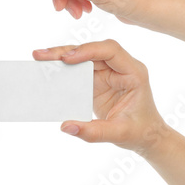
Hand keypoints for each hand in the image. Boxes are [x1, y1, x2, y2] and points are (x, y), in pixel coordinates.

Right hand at [33, 40, 165, 152]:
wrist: (146, 135)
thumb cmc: (139, 132)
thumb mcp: (119, 134)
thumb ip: (93, 132)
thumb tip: (65, 126)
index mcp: (133, 72)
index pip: (110, 50)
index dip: (88, 50)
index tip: (67, 59)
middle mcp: (119, 65)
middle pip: (90, 49)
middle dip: (65, 51)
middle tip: (42, 55)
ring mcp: (107, 69)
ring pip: (81, 55)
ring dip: (60, 55)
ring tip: (39, 57)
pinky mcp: (96, 75)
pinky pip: (77, 66)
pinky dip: (62, 66)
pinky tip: (47, 66)